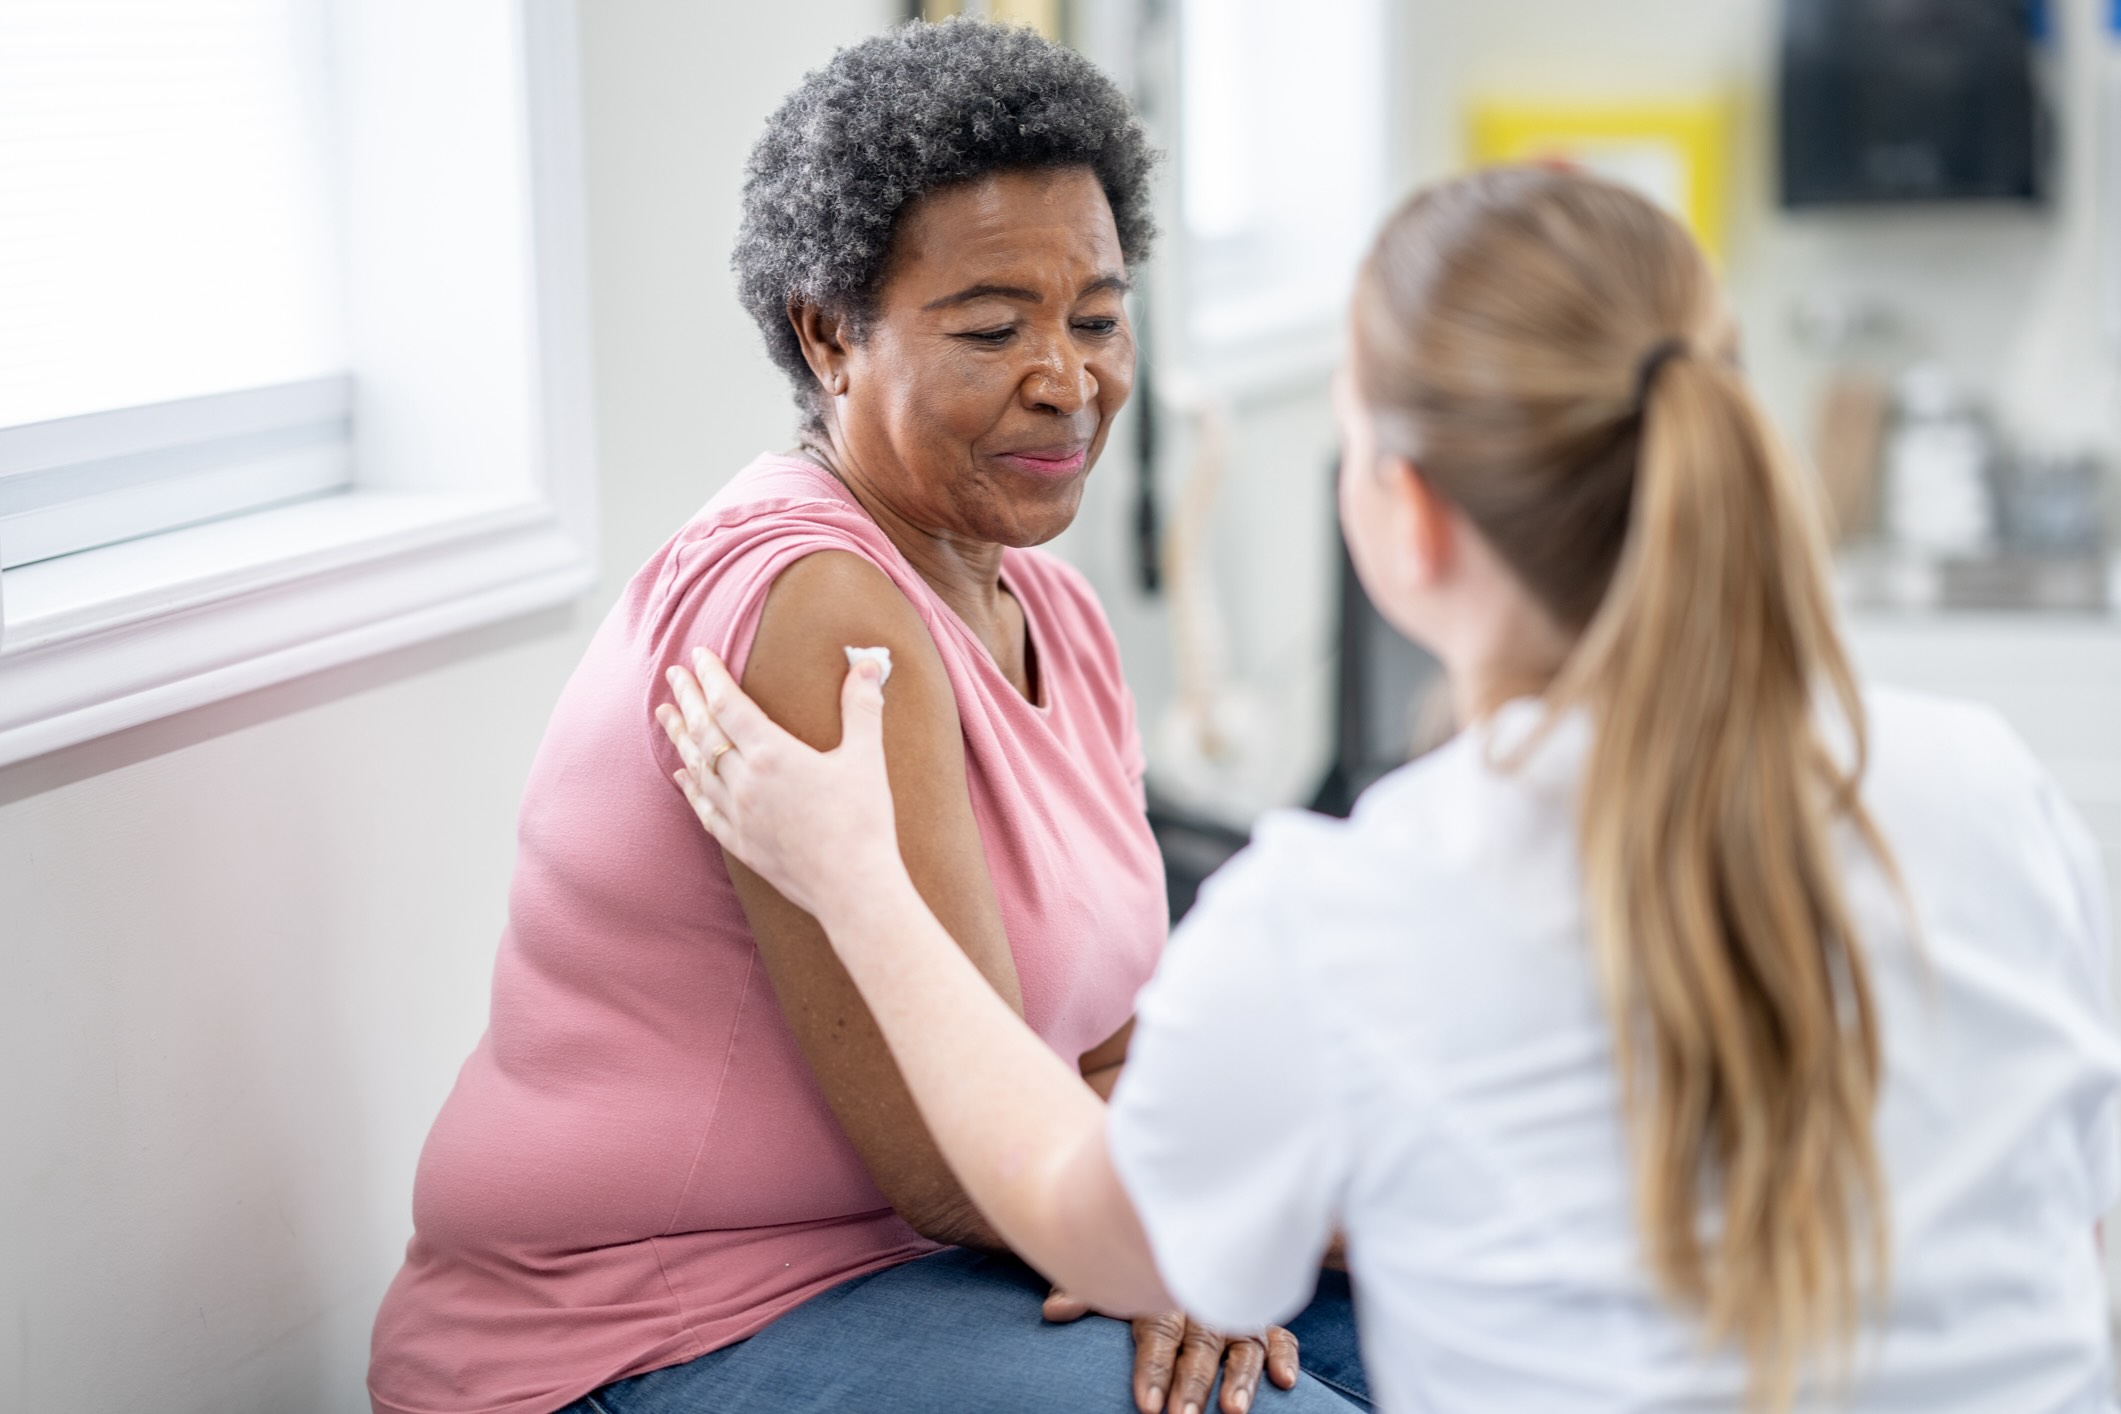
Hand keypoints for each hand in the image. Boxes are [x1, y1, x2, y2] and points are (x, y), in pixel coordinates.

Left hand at [657, 647, 903, 927]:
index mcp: (773, 754)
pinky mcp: (741, 844)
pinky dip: (689, 787)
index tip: (699, 656)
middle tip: (673, 674)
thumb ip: (863, 707)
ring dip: (680, 737)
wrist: (853, 888)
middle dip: (688, 699)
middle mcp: (745, 782)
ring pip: (697, 768)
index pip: (729, 705)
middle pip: (705, 731)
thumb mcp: (867, 757)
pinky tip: (682, 775)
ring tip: (665, 714)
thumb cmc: (863, 822)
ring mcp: (738, 815)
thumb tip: (869, 663)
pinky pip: (704, 809)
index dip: (712, 677)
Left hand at [1043, 1288, 1298, 1413]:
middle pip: (1199, 1344)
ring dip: (1239, 1377)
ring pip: (1241, 1343)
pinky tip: (1285, 1381)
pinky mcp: (1257, 1315)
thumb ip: (1082, 1291)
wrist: (1166, 1225)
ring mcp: (1232, 1307)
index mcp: (1160, 1292)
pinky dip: (1284, 1353)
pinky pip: (1277, 1333)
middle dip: (1192, 1383)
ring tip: (1233, 1410)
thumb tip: (1054, 1310)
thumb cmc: (1129, 1265)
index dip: (1153, 1367)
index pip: (1158, 1332)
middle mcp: (1199, 1300)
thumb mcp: (1102, 1272)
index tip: (1148, 1403)